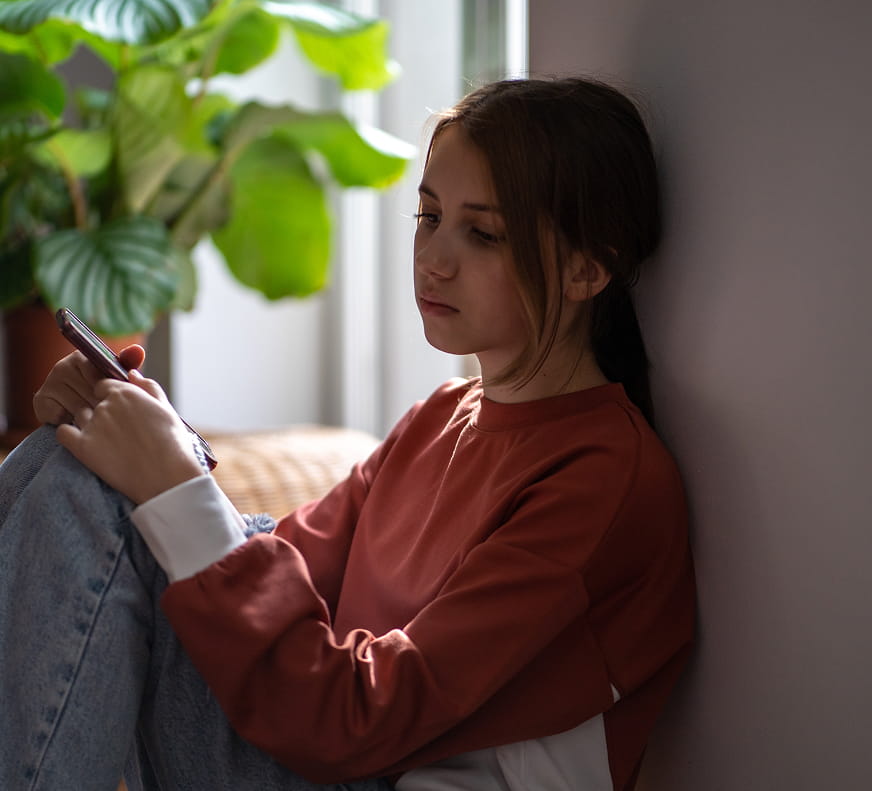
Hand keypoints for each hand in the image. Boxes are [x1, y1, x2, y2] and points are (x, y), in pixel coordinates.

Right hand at [33, 344, 145, 426]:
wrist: (85, 419)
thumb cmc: (107, 395)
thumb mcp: (120, 381)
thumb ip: (128, 365)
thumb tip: (138, 350)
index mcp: (84, 356)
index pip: (99, 376)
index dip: (110, 394)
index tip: (114, 401)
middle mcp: (63, 366)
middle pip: (89, 392)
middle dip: (103, 408)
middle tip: (108, 414)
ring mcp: (50, 382)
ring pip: (78, 407)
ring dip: (90, 418)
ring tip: (95, 420)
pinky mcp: (40, 400)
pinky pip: (63, 416)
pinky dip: (73, 424)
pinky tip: (77, 422)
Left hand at [50, 364, 205, 504]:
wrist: (167, 476)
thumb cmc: (172, 443)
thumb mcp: (166, 408)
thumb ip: (147, 386)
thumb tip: (132, 373)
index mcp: (125, 392)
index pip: (103, 386)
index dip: (111, 398)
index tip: (121, 413)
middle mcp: (106, 404)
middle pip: (92, 402)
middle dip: (102, 413)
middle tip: (118, 433)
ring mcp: (92, 425)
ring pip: (79, 417)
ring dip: (88, 425)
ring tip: (108, 443)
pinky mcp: (82, 447)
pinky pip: (63, 433)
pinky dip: (69, 436)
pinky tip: (85, 445)